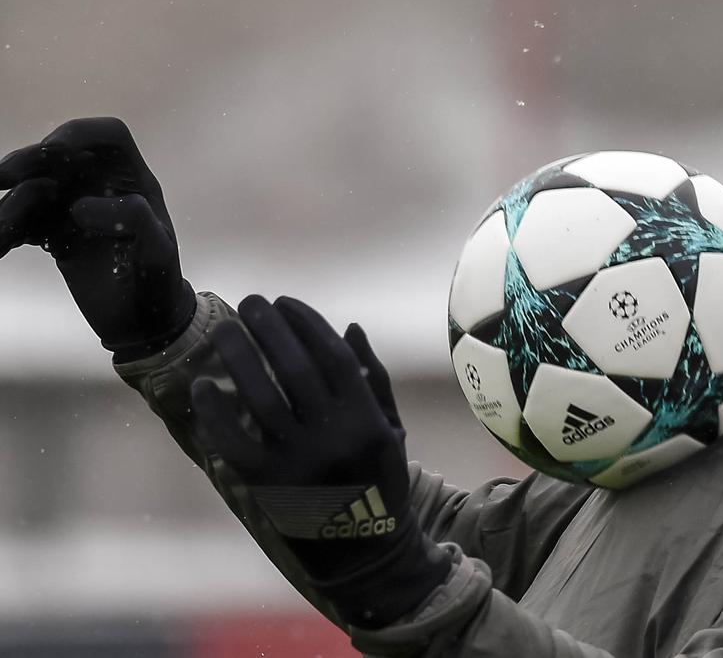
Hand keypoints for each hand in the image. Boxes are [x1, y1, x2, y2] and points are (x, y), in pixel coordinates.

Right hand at [0, 117, 195, 359]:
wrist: (143, 323)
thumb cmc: (157, 283)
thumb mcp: (157, 252)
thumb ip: (132, 220)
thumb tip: (79, 207)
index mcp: (133, 181)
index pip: (109, 136)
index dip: (80, 133)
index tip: (54, 150)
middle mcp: (102, 187)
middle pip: (60, 156)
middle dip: (30, 160)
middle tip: (3, 175)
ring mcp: (75, 208)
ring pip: (33, 189)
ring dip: (12, 204)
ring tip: (3, 232)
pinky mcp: (54, 234)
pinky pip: (23, 221)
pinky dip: (9, 229)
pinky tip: (4, 243)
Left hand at [190, 295, 451, 627]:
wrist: (362, 549)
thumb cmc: (378, 479)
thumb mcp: (390, 429)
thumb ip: (373, 378)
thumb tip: (348, 327)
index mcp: (366, 420)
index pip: (332, 355)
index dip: (306, 322)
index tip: (286, 301)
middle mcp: (333, 438)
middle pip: (294, 367)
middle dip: (270, 326)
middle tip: (250, 302)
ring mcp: (298, 462)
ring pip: (260, 396)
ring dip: (239, 355)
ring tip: (226, 330)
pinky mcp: (266, 484)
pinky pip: (232, 441)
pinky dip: (214, 412)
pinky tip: (203, 385)